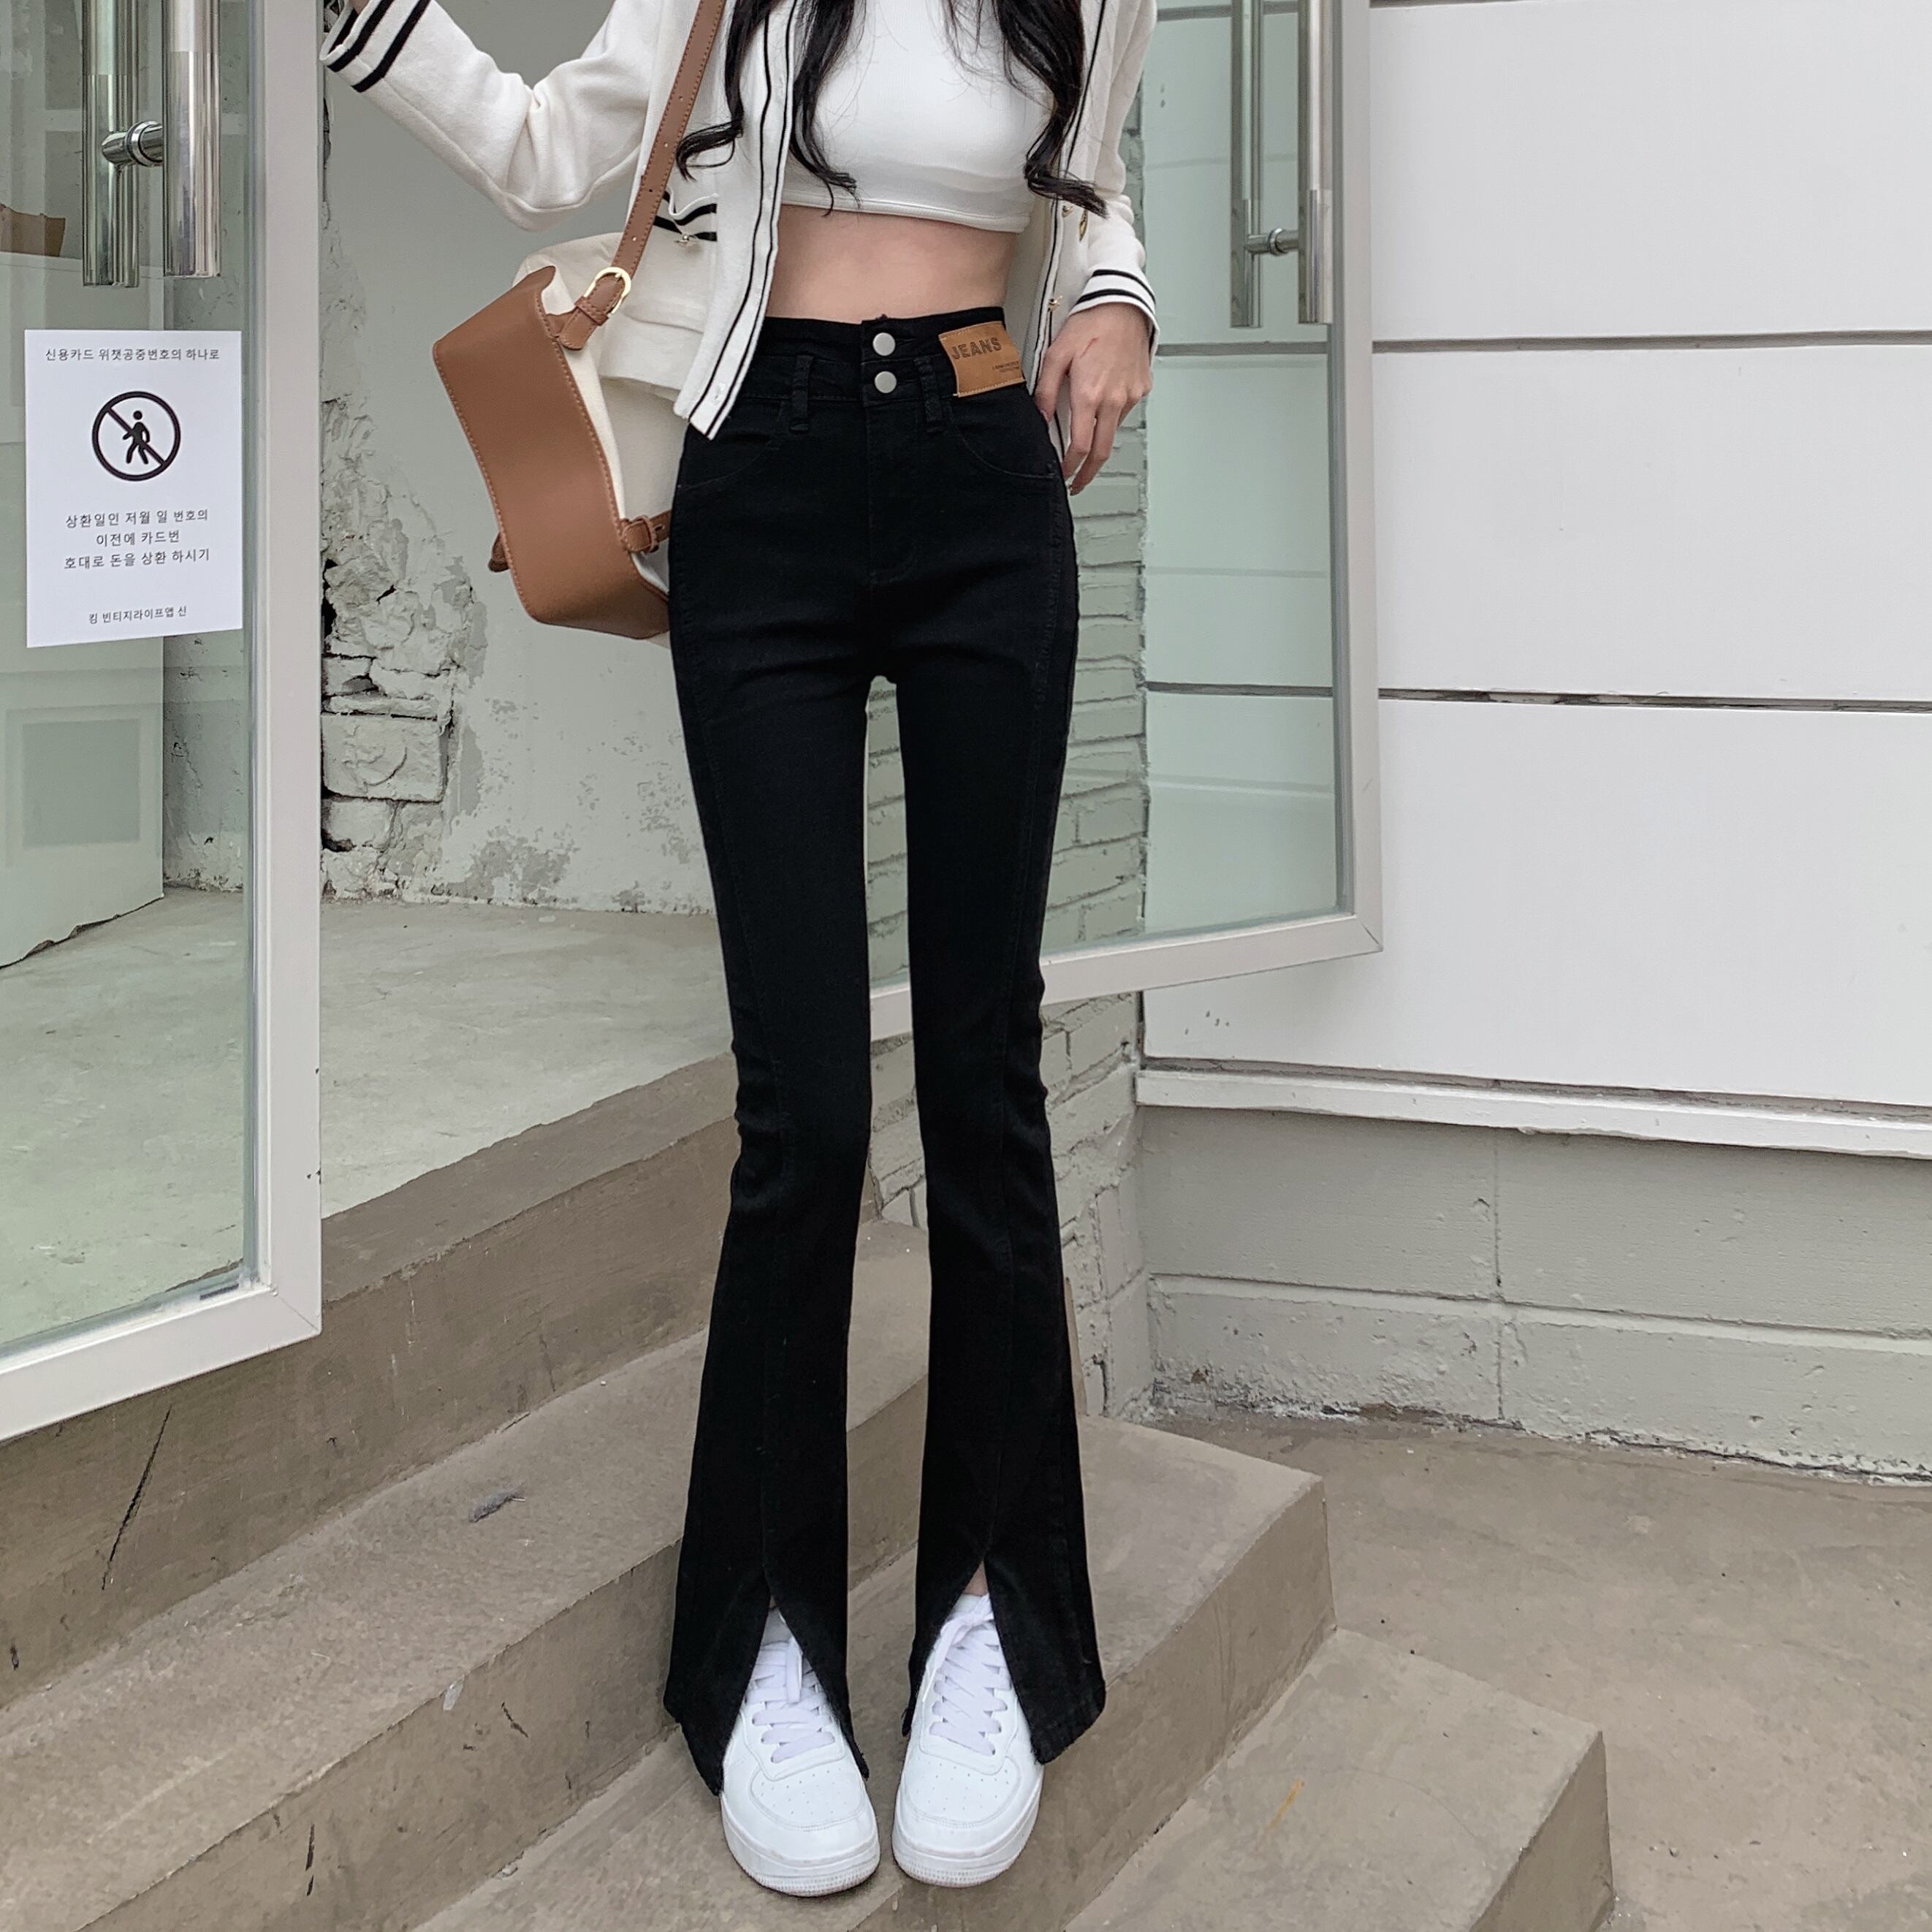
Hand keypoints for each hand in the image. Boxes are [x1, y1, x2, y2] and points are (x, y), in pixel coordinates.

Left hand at [1032, 302, 1153, 493]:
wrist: (1122, 304)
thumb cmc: (1091, 323)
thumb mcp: (1056, 355)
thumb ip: (1045, 391)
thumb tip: (1040, 419)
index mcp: (1090, 395)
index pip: (1080, 447)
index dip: (1071, 468)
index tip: (1064, 476)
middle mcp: (1113, 400)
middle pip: (1102, 451)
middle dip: (1089, 473)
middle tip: (1079, 483)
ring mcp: (1130, 395)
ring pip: (1113, 430)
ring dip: (1099, 439)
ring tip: (1086, 437)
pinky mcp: (1141, 388)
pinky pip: (1125, 410)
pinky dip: (1112, 415)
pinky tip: (1104, 401)